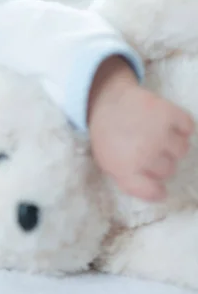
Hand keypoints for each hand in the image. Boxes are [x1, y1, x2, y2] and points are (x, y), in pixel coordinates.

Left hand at [87, 57, 194, 200]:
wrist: (105, 101)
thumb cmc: (107, 135)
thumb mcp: (108, 162)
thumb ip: (129, 180)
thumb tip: (157, 193)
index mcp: (124, 168)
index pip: (152, 192)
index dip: (156, 190)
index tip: (156, 186)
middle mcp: (143, 153)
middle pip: (169, 171)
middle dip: (160, 162)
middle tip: (146, 149)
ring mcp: (158, 133)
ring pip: (182, 151)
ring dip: (172, 145)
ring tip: (155, 135)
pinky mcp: (168, 112)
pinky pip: (188, 127)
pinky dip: (182, 126)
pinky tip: (166, 124)